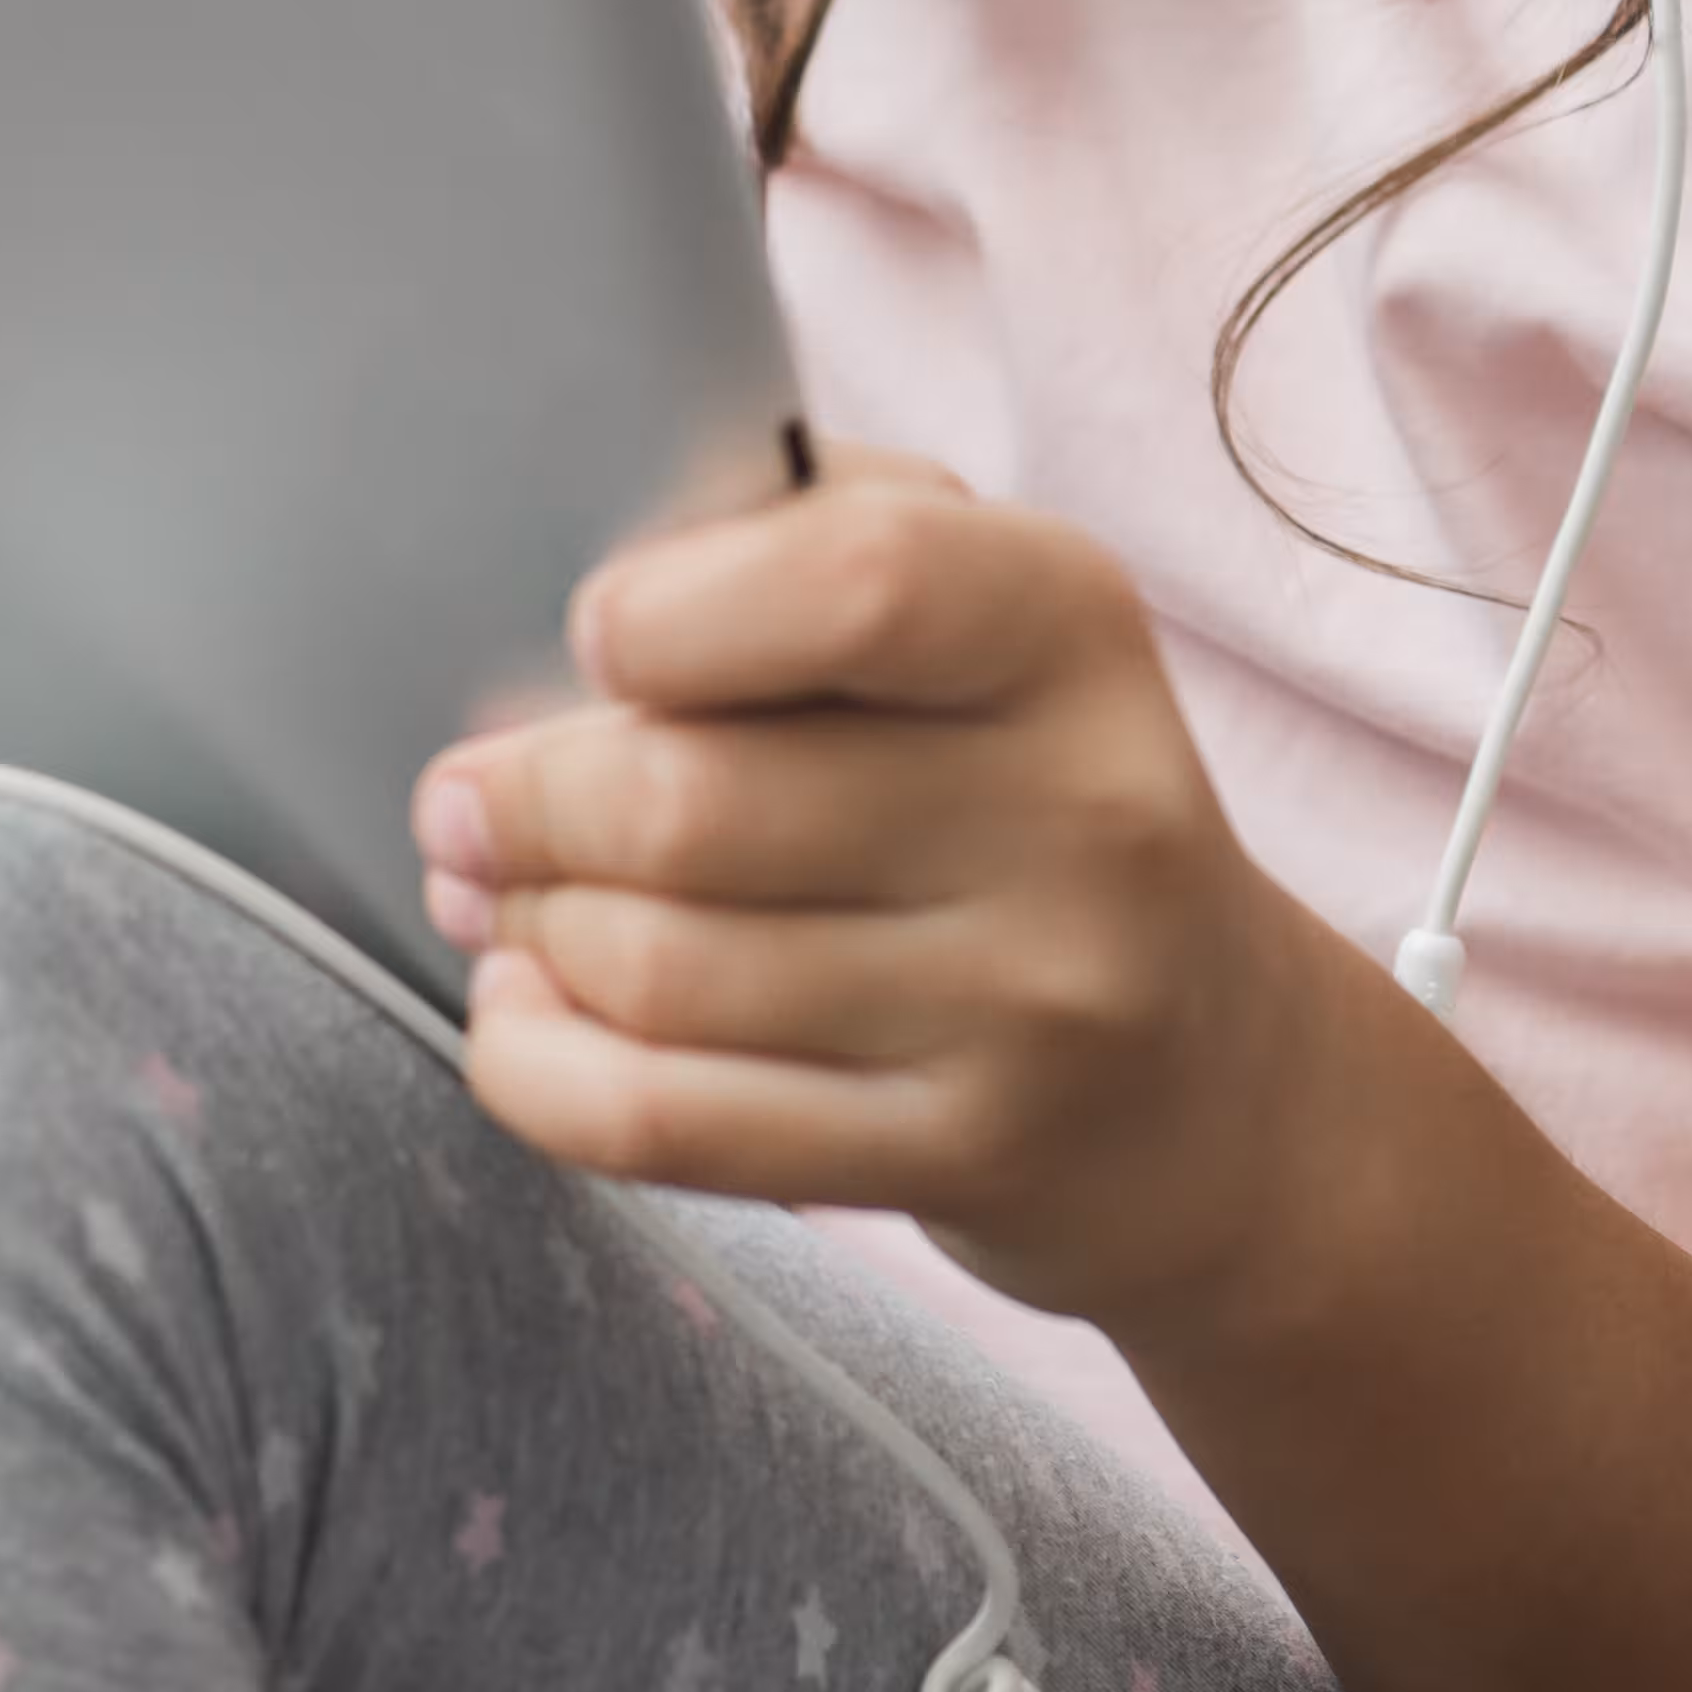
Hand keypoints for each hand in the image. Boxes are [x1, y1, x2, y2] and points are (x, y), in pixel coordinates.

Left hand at [410, 455, 1364, 1329]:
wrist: (1221, 1087)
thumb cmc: (1031, 794)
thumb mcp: (986, 615)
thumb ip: (807, 531)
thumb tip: (597, 558)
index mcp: (1068, 623)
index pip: (854, 581)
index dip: (670, 612)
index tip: (596, 637)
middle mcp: (1081, 813)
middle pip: (690, 803)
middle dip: (522, 802)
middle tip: (469, 801)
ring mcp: (1035, 1006)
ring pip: (657, 970)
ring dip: (526, 931)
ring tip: (503, 901)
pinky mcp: (968, 1159)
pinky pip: (668, 1121)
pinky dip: (538, 1066)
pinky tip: (526, 1015)